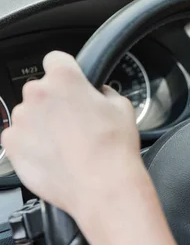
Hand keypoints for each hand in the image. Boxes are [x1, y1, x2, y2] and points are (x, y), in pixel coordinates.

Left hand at [1, 51, 144, 219]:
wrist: (102, 185)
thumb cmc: (113, 148)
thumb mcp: (122, 108)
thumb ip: (104, 92)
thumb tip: (98, 94)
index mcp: (65, 79)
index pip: (56, 59)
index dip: (67, 71)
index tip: (71, 84)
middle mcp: (37, 94)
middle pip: (41, 89)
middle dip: (55, 102)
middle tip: (76, 121)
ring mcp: (21, 120)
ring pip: (29, 114)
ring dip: (42, 124)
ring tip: (66, 143)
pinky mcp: (11, 145)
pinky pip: (18, 137)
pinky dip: (31, 144)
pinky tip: (54, 155)